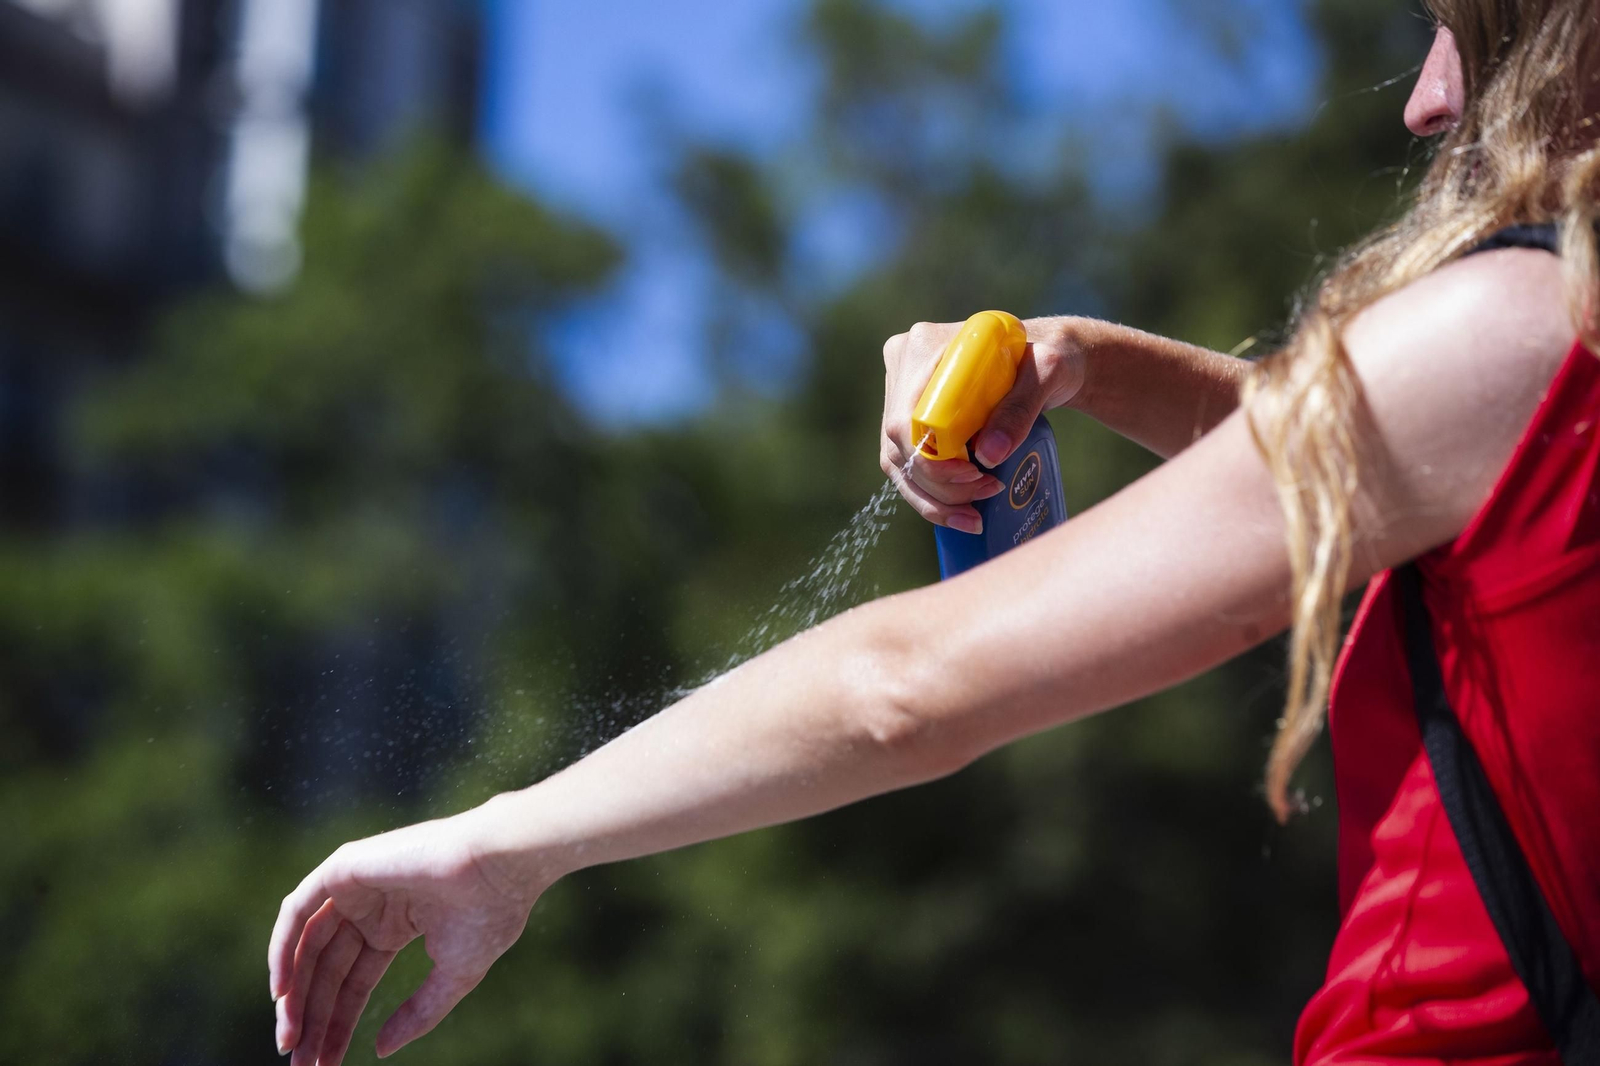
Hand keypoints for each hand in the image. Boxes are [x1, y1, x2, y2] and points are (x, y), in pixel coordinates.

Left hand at [268, 806, 542, 1063]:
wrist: (500, 866)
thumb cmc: (489, 914)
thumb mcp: (453, 976)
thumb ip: (417, 1013)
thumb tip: (380, 1049)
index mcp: (396, 927)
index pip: (354, 983)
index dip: (337, 1025)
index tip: (323, 1065)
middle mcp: (370, 907)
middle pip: (326, 970)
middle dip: (311, 1017)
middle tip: (299, 1062)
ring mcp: (355, 886)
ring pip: (307, 945)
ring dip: (293, 993)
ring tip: (290, 1038)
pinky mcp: (345, 868)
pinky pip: (298, 911)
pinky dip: (282, 949)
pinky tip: (281, 991)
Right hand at [879, 317, 1087, 530]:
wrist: (1050, 364)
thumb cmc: (1051, 357)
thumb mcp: (1046, 372)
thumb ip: (1019, 408)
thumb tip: (988, 455)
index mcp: (923, 347)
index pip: (906, 416)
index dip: (930, 456)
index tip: (974, 472)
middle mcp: (903, 369)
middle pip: (900, 444)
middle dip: (939, 484)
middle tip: (986, 494)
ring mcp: (902, 397)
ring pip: (900, 462)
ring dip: (935, 499)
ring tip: (975, 516)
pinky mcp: (912, 421)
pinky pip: (908, 467)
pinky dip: (932, 498)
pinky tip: (961, 516)